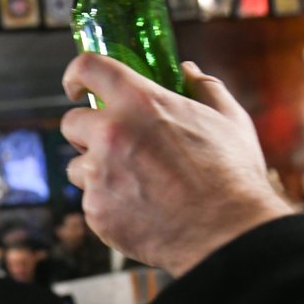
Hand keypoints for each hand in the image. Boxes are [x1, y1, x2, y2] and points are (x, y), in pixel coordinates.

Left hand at [60, 55, 292, 275]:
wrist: (226, 234)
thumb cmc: (232, 176)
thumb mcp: (228, 119)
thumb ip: (204, 88)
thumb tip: (188, 71)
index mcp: (140, 102)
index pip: (88, 68)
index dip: (76, 74)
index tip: (75, 86)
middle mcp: (111, 134)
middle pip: (70, 123)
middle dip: (86, 132)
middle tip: (112, 144)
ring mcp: (99, 175)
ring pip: (77, 168)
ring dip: (96, 172)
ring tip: (134, 185)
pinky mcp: (96, 211)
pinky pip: (90, 203)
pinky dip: (108, 206)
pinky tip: (140, 211)